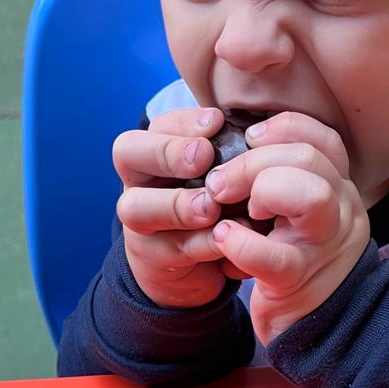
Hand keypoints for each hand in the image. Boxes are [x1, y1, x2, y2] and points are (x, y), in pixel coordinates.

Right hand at [113, 107, 240, 307]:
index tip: (217, 123)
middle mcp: (141, 181)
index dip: (185, 122)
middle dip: (168, 152)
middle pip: (128, 152)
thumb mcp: (230, 175)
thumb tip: (259, 131)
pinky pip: (171, 248)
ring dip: (177, 205)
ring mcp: (140, 222)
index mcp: (159, 152)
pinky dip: (203, 242)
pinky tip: (228, 238)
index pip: (159, 125)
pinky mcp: (152, 259)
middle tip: (203, 157)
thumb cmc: (224, 204)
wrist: (207, 265)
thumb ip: (235, 153)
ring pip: (136, 206)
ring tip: (210, 208)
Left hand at [207, 112, 370, 344]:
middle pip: (310, 159)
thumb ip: (286, 178)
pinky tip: (221, 238)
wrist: (321, 331)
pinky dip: (240, 242)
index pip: (324, 139)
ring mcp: (324, 247)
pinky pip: (274, 255)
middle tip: (219, 182)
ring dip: (261, 189)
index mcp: (339, 190)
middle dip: (255, 161)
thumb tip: (242, 141)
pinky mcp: (298, 282)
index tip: (248, 137)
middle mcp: (341, 212)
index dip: (284, 129)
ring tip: (228, 207)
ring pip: (312, 196)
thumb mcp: (302, 215)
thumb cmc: (299, 262)